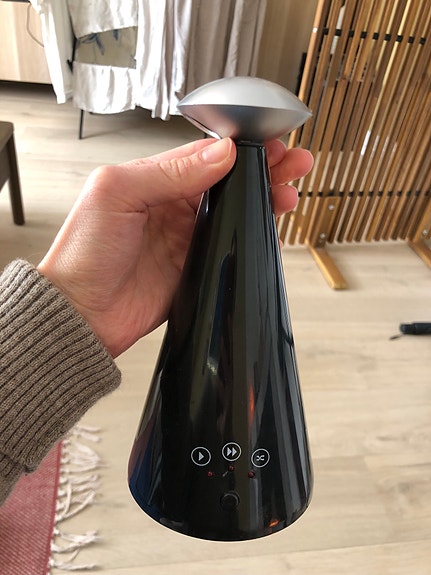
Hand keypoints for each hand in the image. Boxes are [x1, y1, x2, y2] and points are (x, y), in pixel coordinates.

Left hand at [38, 138, 312, 357]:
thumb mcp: (117, 194)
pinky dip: (254, 236)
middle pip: (228, 180)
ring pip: (236, 210)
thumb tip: (220, 153)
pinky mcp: (197, 267)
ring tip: (290, 191)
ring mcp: (188, 238)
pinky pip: (233, 246)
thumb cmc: (84, 252)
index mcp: (153, 181)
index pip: (206, 155)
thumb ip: (168, 171)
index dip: (239, 146)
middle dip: (262, 169)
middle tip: (292, 161)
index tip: (268, 140)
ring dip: (264, 198)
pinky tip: (271, 227)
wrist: (83, 313)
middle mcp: (174, 207)